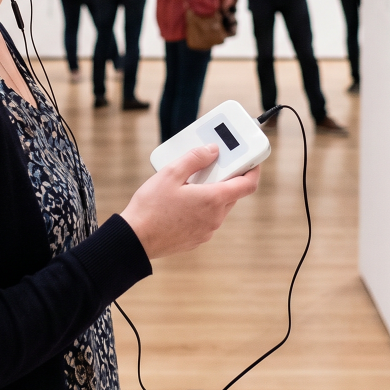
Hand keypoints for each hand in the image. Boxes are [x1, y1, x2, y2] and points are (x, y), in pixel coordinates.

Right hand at [121, 145, 260, 259]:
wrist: (136, 239)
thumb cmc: (151, 206)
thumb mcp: (170, 173)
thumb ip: (194, 159)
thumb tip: (212, 150)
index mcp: (213, 200)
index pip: (247, 185)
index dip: (254, 170)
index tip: (252, 160)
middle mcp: (215, 218)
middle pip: (232, 194)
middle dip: (227, 178)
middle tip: (213, 164)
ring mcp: (207, 231)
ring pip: (220, 207)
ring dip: (213, 192)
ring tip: (192, 182)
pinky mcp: (197, 239)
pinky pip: (208, 218)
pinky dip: (203, 206)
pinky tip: (184, 200)